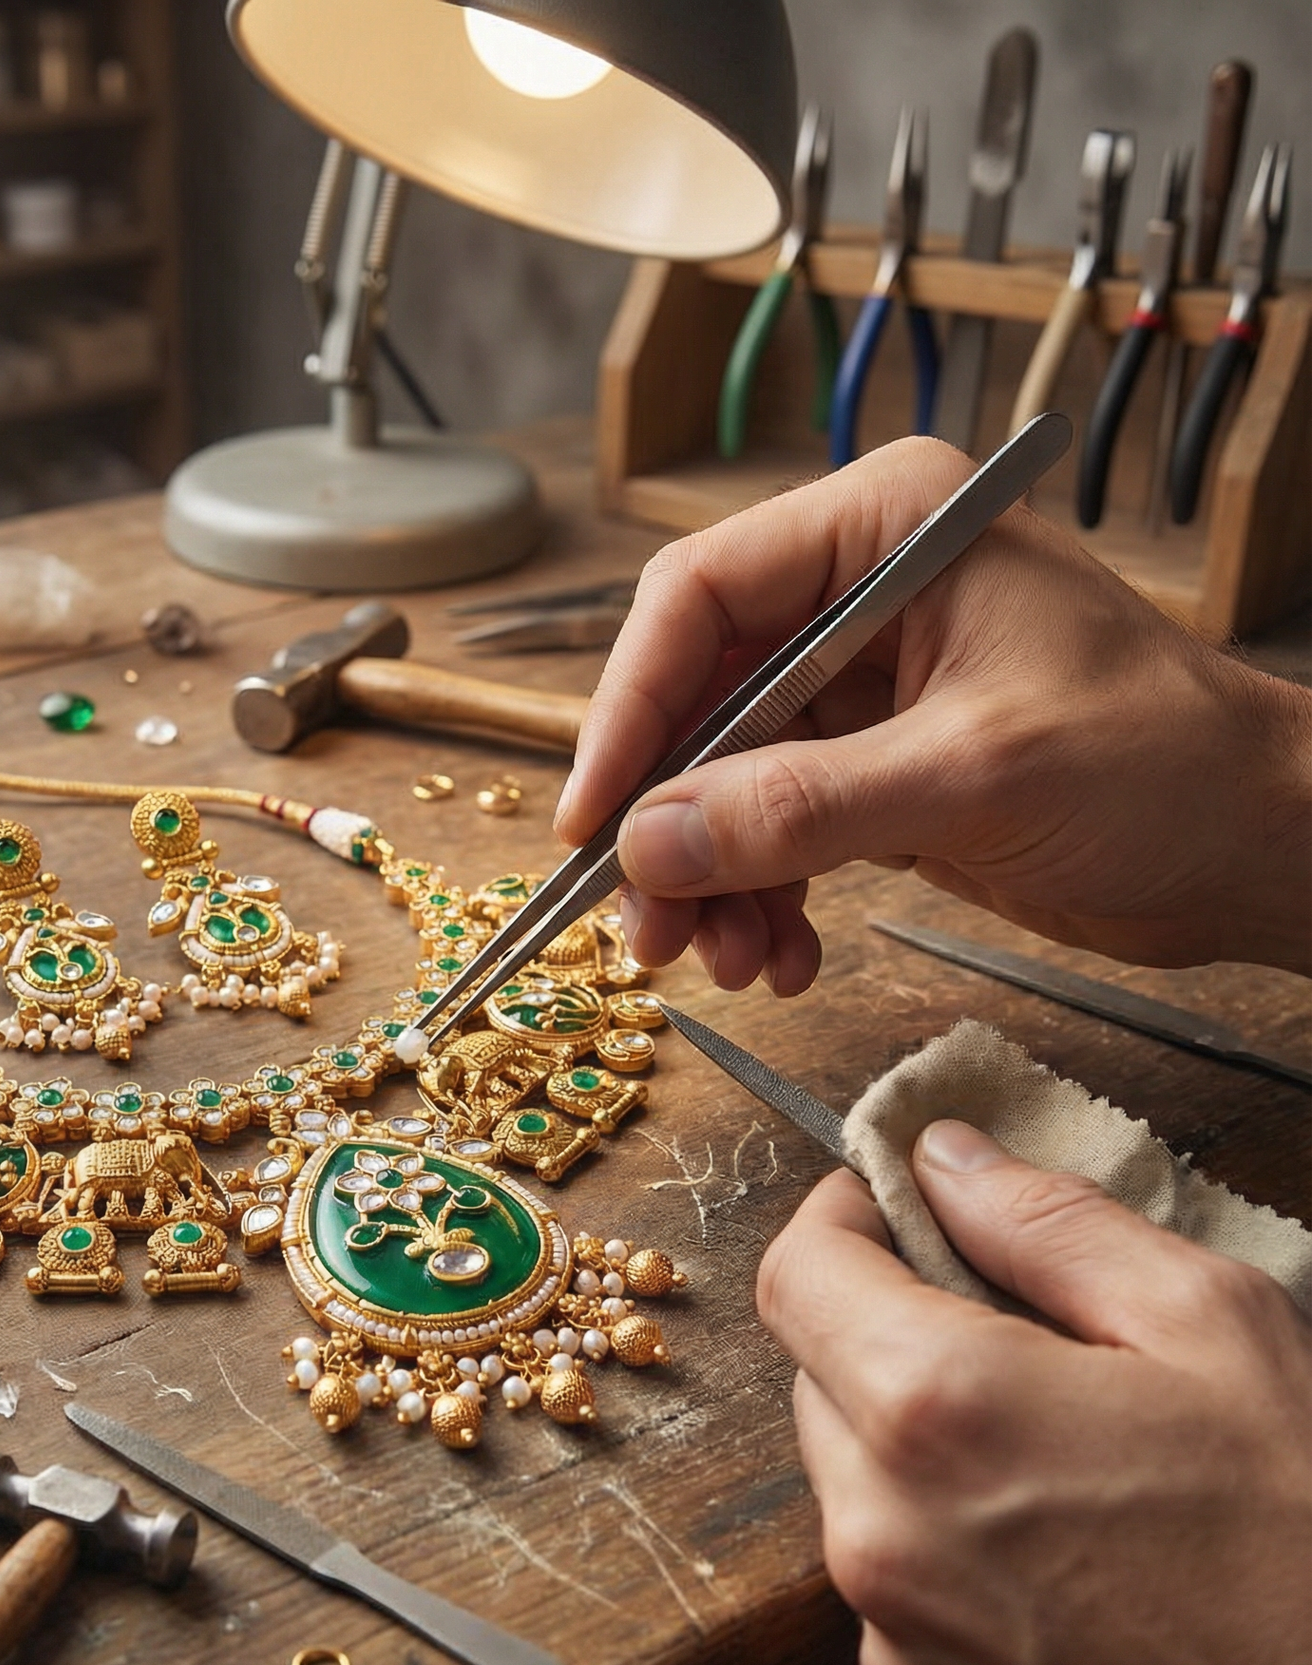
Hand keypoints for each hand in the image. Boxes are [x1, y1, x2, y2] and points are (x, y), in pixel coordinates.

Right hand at [553, 437, 1311, 991]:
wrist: (1257, 847)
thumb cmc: (1164, 765)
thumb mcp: (971, 777)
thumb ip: (800, 806)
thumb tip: (647, 843)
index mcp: (886, 530)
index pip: (699, 597)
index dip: (629, 709)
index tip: (593, 822)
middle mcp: (858, 593)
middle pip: (695, 698)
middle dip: (668, 822)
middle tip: (650, 926)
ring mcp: (860, 684)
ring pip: (720, 777)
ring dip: (711, 878)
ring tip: (734, 961)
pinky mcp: (869, 763)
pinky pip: (769, 827)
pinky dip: (761, 897)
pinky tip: (782, 956)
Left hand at [758, 1121, 1311, 1664]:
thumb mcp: (1215, 1328)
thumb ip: (1050, 1222)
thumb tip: (945, 1158)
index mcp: (933, 1411)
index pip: (796, 1273)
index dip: (842, 1220)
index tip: (895, 1208)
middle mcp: (880, 1537)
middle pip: (821, 1386)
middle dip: (893, 1341)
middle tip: (1019, 1347)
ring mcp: (897, 1651)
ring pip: (860, 1502)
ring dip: (924, 1466)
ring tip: (1070, 1483)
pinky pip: (903, 1614)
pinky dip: (955, 1578)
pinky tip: (1073, 1585)